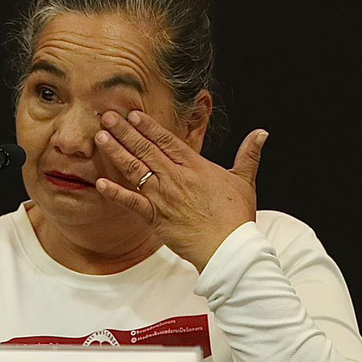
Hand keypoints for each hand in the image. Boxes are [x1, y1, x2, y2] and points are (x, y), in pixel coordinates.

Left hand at [94, 110, 267, 271]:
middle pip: (146, 149)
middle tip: (107, 116)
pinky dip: (115, 193)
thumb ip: (249, 155)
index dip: (149, 126)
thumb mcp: (244, 181)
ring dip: (116, 152)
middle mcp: (175, 178)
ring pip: (135, 169)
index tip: (133, 114)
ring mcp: (163, 197)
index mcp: (195, 167)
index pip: (167, 140)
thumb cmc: (236, 217)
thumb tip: (262, 133)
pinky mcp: (155, 217)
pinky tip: (99, 182)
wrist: (228, 247)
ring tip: (100, 137)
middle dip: (125, 131)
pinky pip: (131, 203)